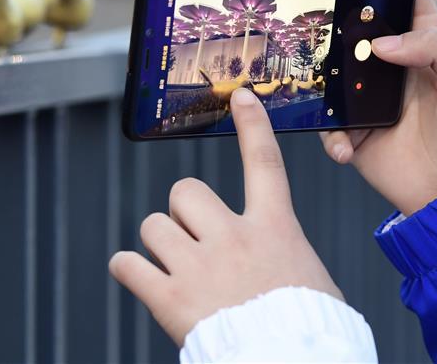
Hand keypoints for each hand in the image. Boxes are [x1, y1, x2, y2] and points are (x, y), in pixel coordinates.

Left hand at [110, 87, 341, 345]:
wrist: (290, 363)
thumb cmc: (310, 328)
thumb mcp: (308, 275)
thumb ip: (281, 250)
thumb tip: (268, 252)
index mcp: (274, 229)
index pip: (264, 163)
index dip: (252, 126)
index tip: (241, 99)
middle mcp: (233, 238)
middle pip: (185, 191)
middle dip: (182, 212)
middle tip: (192, 237)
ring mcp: (199, 266)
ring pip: (152, 225)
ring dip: (158, 243)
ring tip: (172, 266)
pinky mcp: (171, 298)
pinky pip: (127, 266)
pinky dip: (128, 270)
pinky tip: (138, 277)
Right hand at [320, 0, 436, 215]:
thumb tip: (381, 43)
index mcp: (424, 35)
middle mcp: (389, 56)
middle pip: (353, 18)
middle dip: (336, 14)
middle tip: (330, 25)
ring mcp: (365, 90)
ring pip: (328, 65)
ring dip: (323, 76)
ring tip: (335, 95)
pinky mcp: (349, 124)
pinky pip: (325, 119)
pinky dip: (332, 133)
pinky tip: (350, 146)